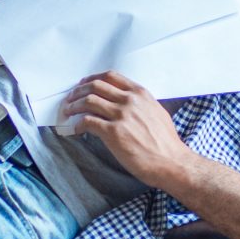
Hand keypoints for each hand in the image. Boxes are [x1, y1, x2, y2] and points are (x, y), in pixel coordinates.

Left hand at [57, 73, 191, 190]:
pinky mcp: (113, 133)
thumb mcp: (156, 113)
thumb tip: (125, 104)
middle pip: (96, 86)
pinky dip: (77, 124)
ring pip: (89, 101)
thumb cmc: (166, 143)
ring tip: (67, 112)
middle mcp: (130, 101)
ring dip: (73, 105)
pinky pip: (88, 122)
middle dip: (78, 91)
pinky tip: (75, 129)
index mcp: (140, 94)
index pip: (110, 77)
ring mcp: (121, 116)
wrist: (171, 162)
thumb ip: (140, 105)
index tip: (83, 84)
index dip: (92, 79)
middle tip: (70, 98)